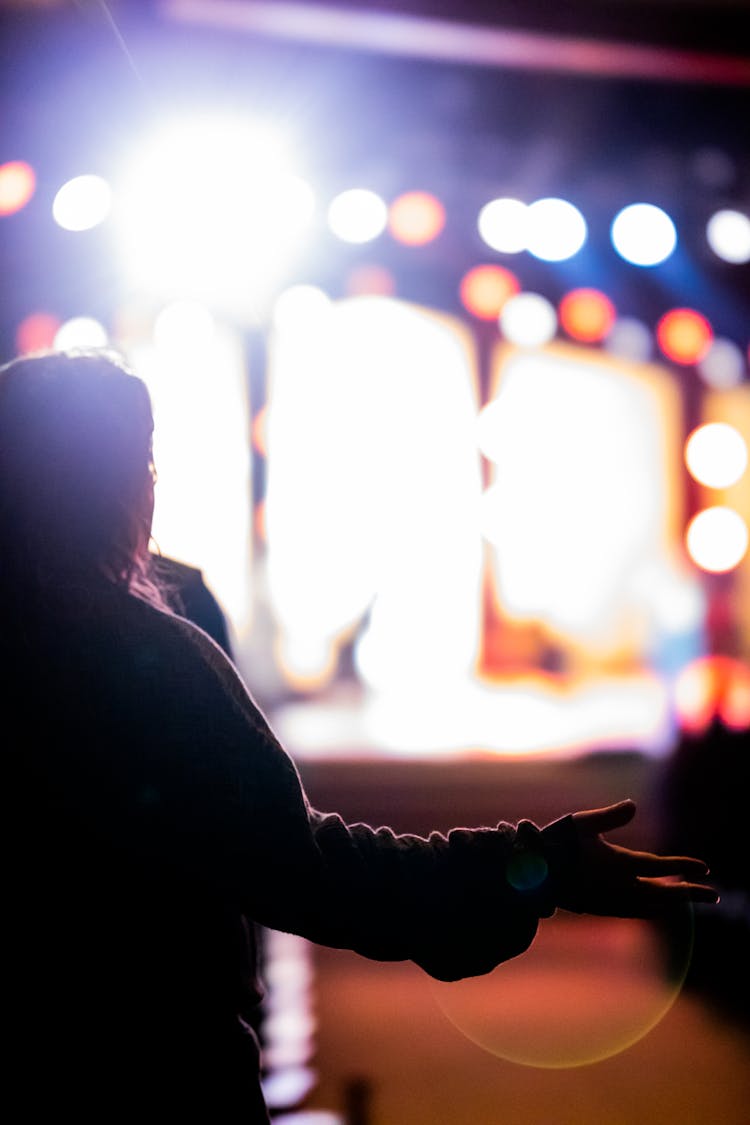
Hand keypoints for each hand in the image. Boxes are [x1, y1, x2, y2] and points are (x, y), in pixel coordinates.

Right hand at [556, 799, 718, 917]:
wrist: (533, 877)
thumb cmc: (557, 844)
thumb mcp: (583, 822)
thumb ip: (611, 816)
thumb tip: (633, 806)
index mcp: (619, 863)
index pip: (661, 867)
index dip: (685, 866)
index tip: (706, 868)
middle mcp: (621, 887)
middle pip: (665, 894)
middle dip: (691, 894)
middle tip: (714, 895)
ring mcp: (612, 901)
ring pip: (653, 906)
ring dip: (674, 903)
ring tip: (689, 899)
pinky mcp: (603, 909)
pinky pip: (637, 912)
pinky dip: (654, 908)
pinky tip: (658, 905)